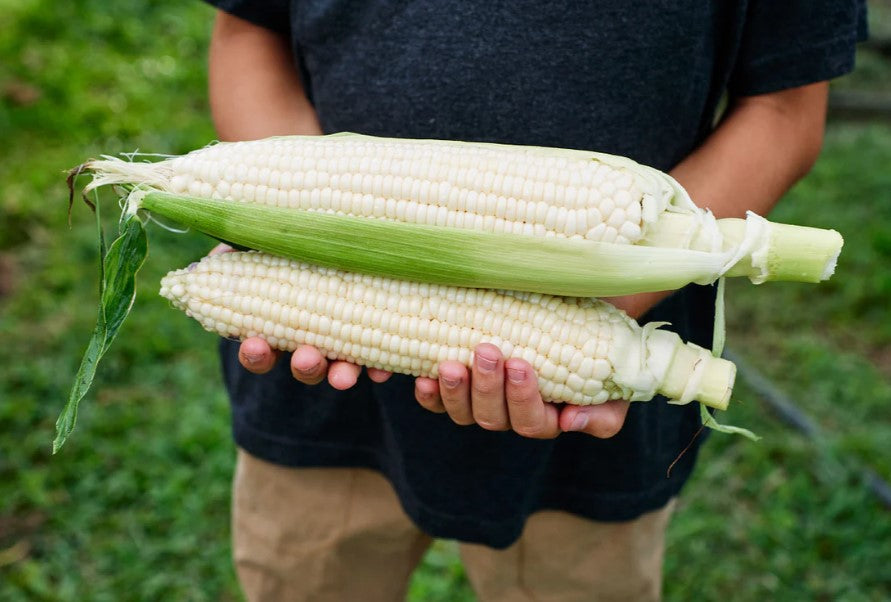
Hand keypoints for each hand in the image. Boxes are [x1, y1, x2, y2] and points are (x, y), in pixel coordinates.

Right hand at [209, 243, 391, 387]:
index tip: (256, 344)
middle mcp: (310, 342)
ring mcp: (343, 344)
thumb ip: (237, 254)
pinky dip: (379, 368)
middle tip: (307, 358)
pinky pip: (378, 359)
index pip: (259, 351)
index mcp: (275, 326)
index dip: (256, 353)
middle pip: (304, 366)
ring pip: (339, 368)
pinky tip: (382, 371)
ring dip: (339, 374)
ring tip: (343, 374)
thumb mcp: (260, 243)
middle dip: (305, 366)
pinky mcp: (377, 337)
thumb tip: (209, 261)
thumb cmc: (285, 242)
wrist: (341, 235)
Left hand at [414, 343, 629, 438]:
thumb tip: (569, 422)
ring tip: (452, 363)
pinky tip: (424, 377)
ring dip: (456, 390)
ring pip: (464, 413)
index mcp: (548, 418)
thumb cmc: (598, 347)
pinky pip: (438, 402)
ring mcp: (481, 402)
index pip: (532, 422)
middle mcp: (512, 415)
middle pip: (493, 418)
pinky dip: (430, 394)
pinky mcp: (458, 387)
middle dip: (488, 386)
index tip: (521, 363)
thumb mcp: (614, 382)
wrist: (578, 312)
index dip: (523, 398)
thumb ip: (603, 414)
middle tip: (487, 350)